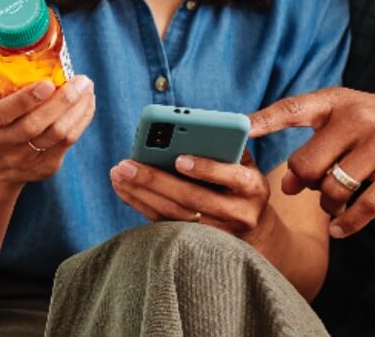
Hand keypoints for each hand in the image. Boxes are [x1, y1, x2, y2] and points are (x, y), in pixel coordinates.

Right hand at [0, 46, 94, 184]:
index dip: (25, 100)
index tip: (47, 83)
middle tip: (82, 81)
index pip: (1, 114)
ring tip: (87, 88)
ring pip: (56, 136)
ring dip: (77, 110)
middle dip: (62, 102)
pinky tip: (87, 104)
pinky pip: (67, 143)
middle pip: (34, 126)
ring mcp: (21, 160)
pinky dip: (81, 121)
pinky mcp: (43, 168)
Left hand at [108, 150, 274, 244]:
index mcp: (253, 187)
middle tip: (126, 165)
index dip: (206, 169)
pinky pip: (166, 225)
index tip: (179, 159)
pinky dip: (142, 206)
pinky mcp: (197, 243)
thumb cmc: (241, 182)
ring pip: (175, 215)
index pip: (230, 177)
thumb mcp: (244, 163)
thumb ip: (224, 146)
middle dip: (156, 180)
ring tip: (118, 175)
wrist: (255, 228)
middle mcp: (238, 213)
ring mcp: (218, 233)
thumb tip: (188, 130)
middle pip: (192, 199)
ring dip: (142, 194)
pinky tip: (125, 190)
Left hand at [250, 88, 374, 237]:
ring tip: (332, 205)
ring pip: (333, 189)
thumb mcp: (353, 121)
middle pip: (307, 163)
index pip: (292, 108)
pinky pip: (364, 207)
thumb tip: (285, 184)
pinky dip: (346, 224)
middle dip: (303, 183)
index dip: (263, 120)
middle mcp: (360, 118)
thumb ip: (317, 145)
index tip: (237, 129)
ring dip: (328, 205)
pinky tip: (339, 228)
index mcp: (340, 101)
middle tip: (312, 188)